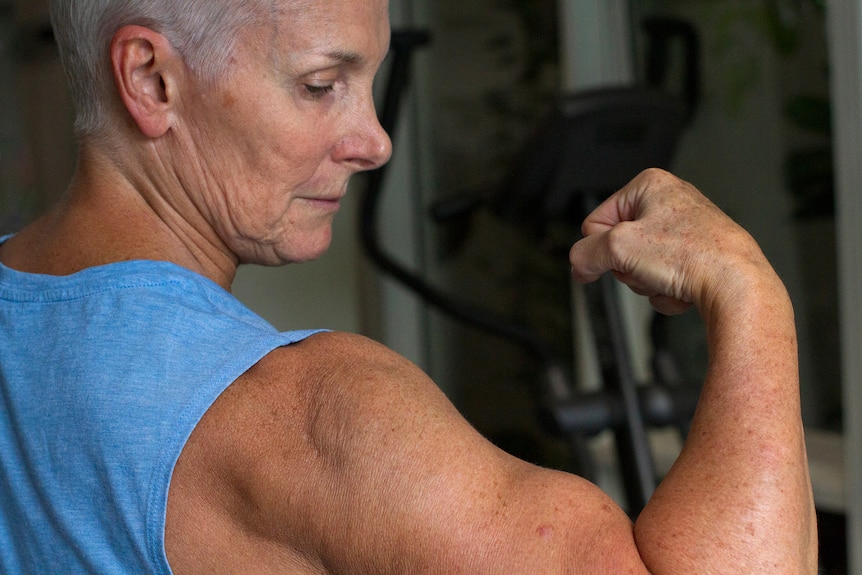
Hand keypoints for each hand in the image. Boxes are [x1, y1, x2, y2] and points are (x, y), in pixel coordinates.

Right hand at [568, 168, 769, 315]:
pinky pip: (663, 278)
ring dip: (647, 282)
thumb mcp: (618, 248)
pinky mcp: (698, 256)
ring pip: (640, 267)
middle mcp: (671, 202)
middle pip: (619, 246)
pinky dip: (667, 291)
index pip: (596, 222)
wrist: (737, 286)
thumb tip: (579, 264)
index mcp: (650, 185)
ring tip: (670, 279)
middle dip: (629, 267)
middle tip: (648, 269)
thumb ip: (585, 254)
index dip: (601, 247)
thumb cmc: (691, 255)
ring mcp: (687, 230)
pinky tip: (684, 289)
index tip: (619, 258)